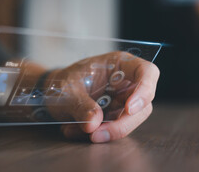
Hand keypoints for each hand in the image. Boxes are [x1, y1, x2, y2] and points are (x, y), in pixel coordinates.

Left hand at [45, 51, 159, 142]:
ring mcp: (123, 101)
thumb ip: (81, 105)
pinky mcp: (116, 117)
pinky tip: (73, 130)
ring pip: (131, 121)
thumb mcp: (67, 90)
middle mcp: (127, 82)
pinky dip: (97, 134)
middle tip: (96, 134)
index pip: (147, 72)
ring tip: (75, 130)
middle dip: (122, 123)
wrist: (52, 94)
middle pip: (143, 105)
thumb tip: (94, 123)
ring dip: (107, 131)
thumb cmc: (62, 82)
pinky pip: (116, 130)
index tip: (129, 109)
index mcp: (120, 64)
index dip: (145, 90)